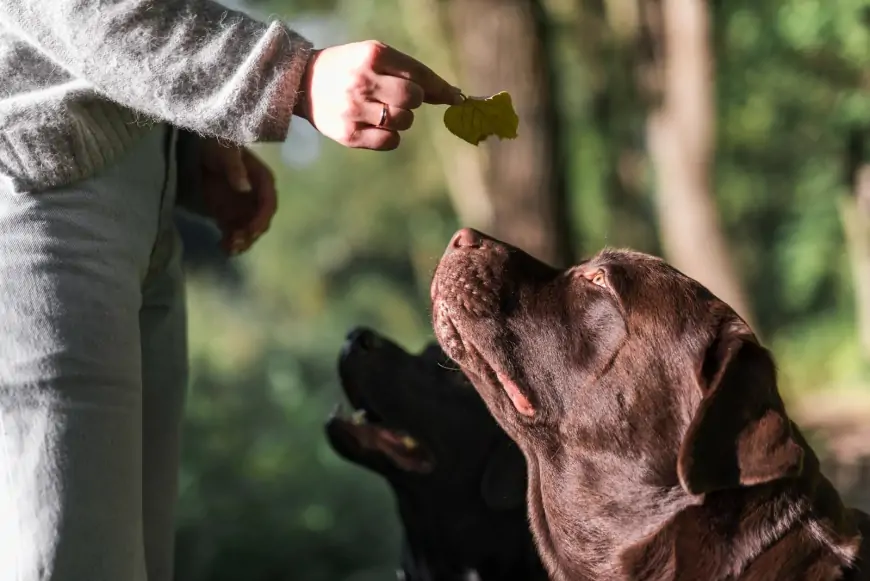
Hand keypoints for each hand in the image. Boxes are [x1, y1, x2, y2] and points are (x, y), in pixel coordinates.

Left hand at [199, 140, 276, 255]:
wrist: (202, 149)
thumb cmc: (218, 146)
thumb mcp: (226, 152)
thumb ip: (235, 169)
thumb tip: (244, 188)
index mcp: (263, 182)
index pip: (269, 204)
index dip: (262, 219)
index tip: (252, 230)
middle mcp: (257, 198)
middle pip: (260, 221)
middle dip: (250, 234)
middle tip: (236, 242)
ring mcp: (244, 208)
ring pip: (248, 230)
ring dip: (241, 241)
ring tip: (228, 248)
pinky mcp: (230, 215)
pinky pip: (234, 231)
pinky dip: (229, 241)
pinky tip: (222, 247)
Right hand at [294, 40, 461, 149]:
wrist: (302, 83)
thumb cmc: (348, 68)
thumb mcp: (374, 57)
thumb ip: (409, 72)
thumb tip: (452, 95)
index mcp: (373, 55)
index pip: (419, 74)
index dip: (440, 88)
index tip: (456, 98)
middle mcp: (363, 80)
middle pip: (414, 98)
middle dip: (414, 101)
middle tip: (400, 99)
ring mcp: (354, 108)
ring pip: (404, 121)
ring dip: (402, 119)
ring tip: (382, 111)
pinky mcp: (348, 134)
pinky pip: (390, 141)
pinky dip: (390, 136)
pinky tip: (375, 126)